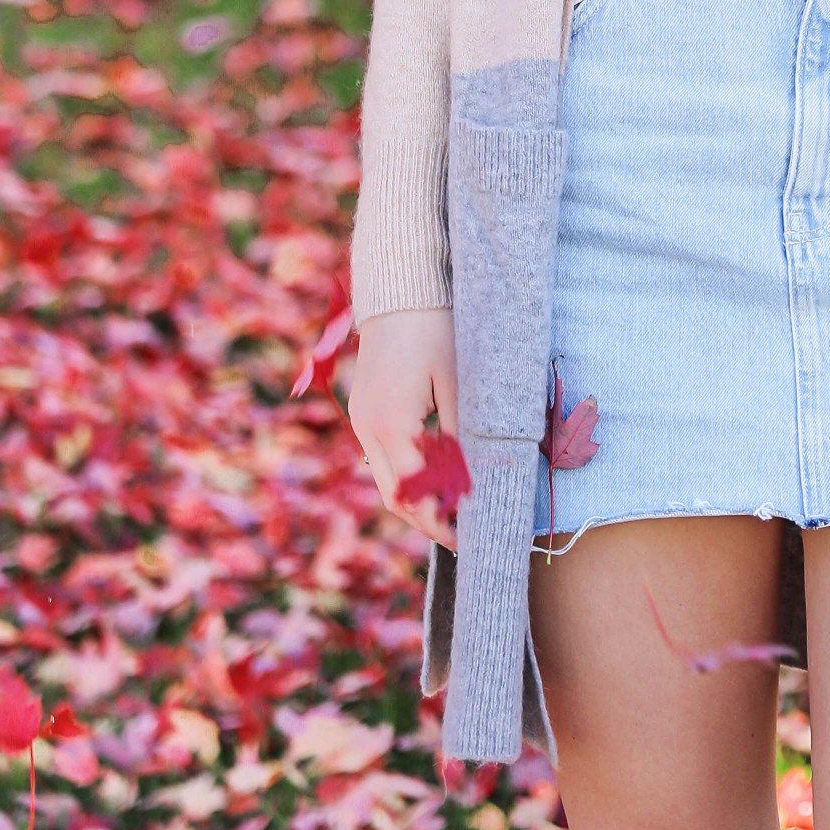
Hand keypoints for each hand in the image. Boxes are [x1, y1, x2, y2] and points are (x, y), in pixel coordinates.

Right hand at [347, 307, 460, 538]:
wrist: (399, 292)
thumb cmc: (434, 330)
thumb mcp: (457, 382)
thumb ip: (459, 435)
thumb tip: (468, 481)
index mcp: (391, 424)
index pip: (414, 493)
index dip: (439, 520)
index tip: (466, 537)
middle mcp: (367, 428)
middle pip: (393, 496)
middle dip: (425, 519)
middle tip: (460, 532)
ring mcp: (360, 419)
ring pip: (384, 479)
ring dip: (414, 499)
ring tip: (451, 508)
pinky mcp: (363, 410)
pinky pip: (382, 456)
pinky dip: (405, 474)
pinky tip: (434, 474)